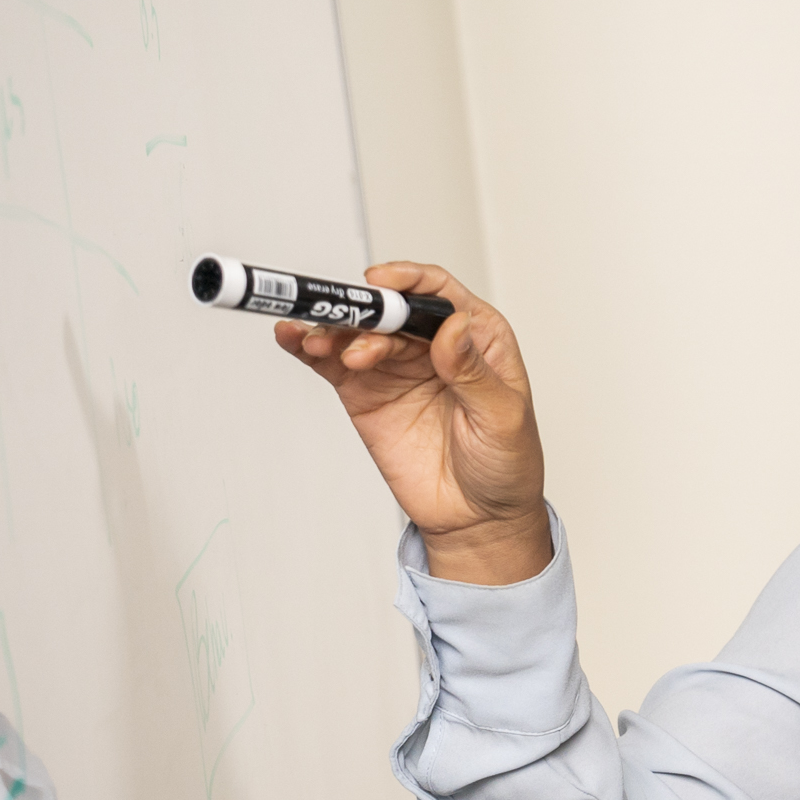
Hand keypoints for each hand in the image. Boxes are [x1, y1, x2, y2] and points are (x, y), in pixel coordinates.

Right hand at [278, 264, 552, 584]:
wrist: (478, 519)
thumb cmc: (505, 464)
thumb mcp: (502, 416)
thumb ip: (473, 371)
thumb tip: (454, 326)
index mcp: (477, 336)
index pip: (438, 292)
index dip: (408, 279)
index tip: (381, 282)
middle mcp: (433, 344)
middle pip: (391, 308)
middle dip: (365, 310)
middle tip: (345, 321)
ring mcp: (396, 367)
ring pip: (358, 331)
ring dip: (335, 330)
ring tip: (322, 344)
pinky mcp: (367, 393)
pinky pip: (333, 362)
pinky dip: (310, 348)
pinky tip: (293, 338)